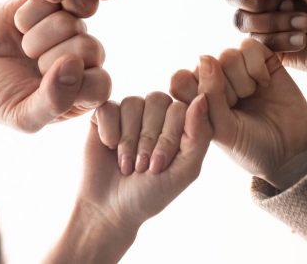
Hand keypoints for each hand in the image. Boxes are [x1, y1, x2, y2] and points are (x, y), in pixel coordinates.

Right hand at [0, 0, 110, 131]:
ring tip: (24, 46)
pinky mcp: (51, 2)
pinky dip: (30, 13)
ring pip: (71, 23)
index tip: (43, 83)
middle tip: (31, 62)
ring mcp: (68, 29)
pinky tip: (19, 24)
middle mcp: (83, 58)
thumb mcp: (21, 116)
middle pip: (90, 48)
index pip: (101, 84)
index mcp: (83, 91)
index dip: (72, 82)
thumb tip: (76, 68)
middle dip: (51, 57)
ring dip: (38, 36)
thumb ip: (53, 103)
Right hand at [46, 94, 211, 262]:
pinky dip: (109, 130)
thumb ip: (199, 136)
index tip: (158, 167)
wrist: (111, 209)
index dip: (168, 137)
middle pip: (157, 100)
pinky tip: (108, 147)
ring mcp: (130, 112)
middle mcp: (156, 112)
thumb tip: (202, 97)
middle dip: (148, 140)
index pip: (180, 108)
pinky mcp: (104, 115)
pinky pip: (109, 107)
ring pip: (133, 103)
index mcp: (180, 123)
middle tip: (142, 167)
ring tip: (126, 165)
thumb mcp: (184, 170)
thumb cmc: (152, 193)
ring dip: (128, 140)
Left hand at [169, 39, 306, 189]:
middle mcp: (214, 80)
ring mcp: (237, 69)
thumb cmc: (251, 145)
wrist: (291, 150)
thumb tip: (205, 56)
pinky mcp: (261, 59)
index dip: (198, 92)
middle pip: (207, 66)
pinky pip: (249, 46)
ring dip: (242, 80)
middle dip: (226, 91)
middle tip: (240, 109)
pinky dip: (257, 66)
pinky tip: (265, 82)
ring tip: (252, 96)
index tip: (216, 114)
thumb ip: (211, 97)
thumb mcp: (224, 130)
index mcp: (196, 99)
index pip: (180, 79)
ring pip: (228, 55)